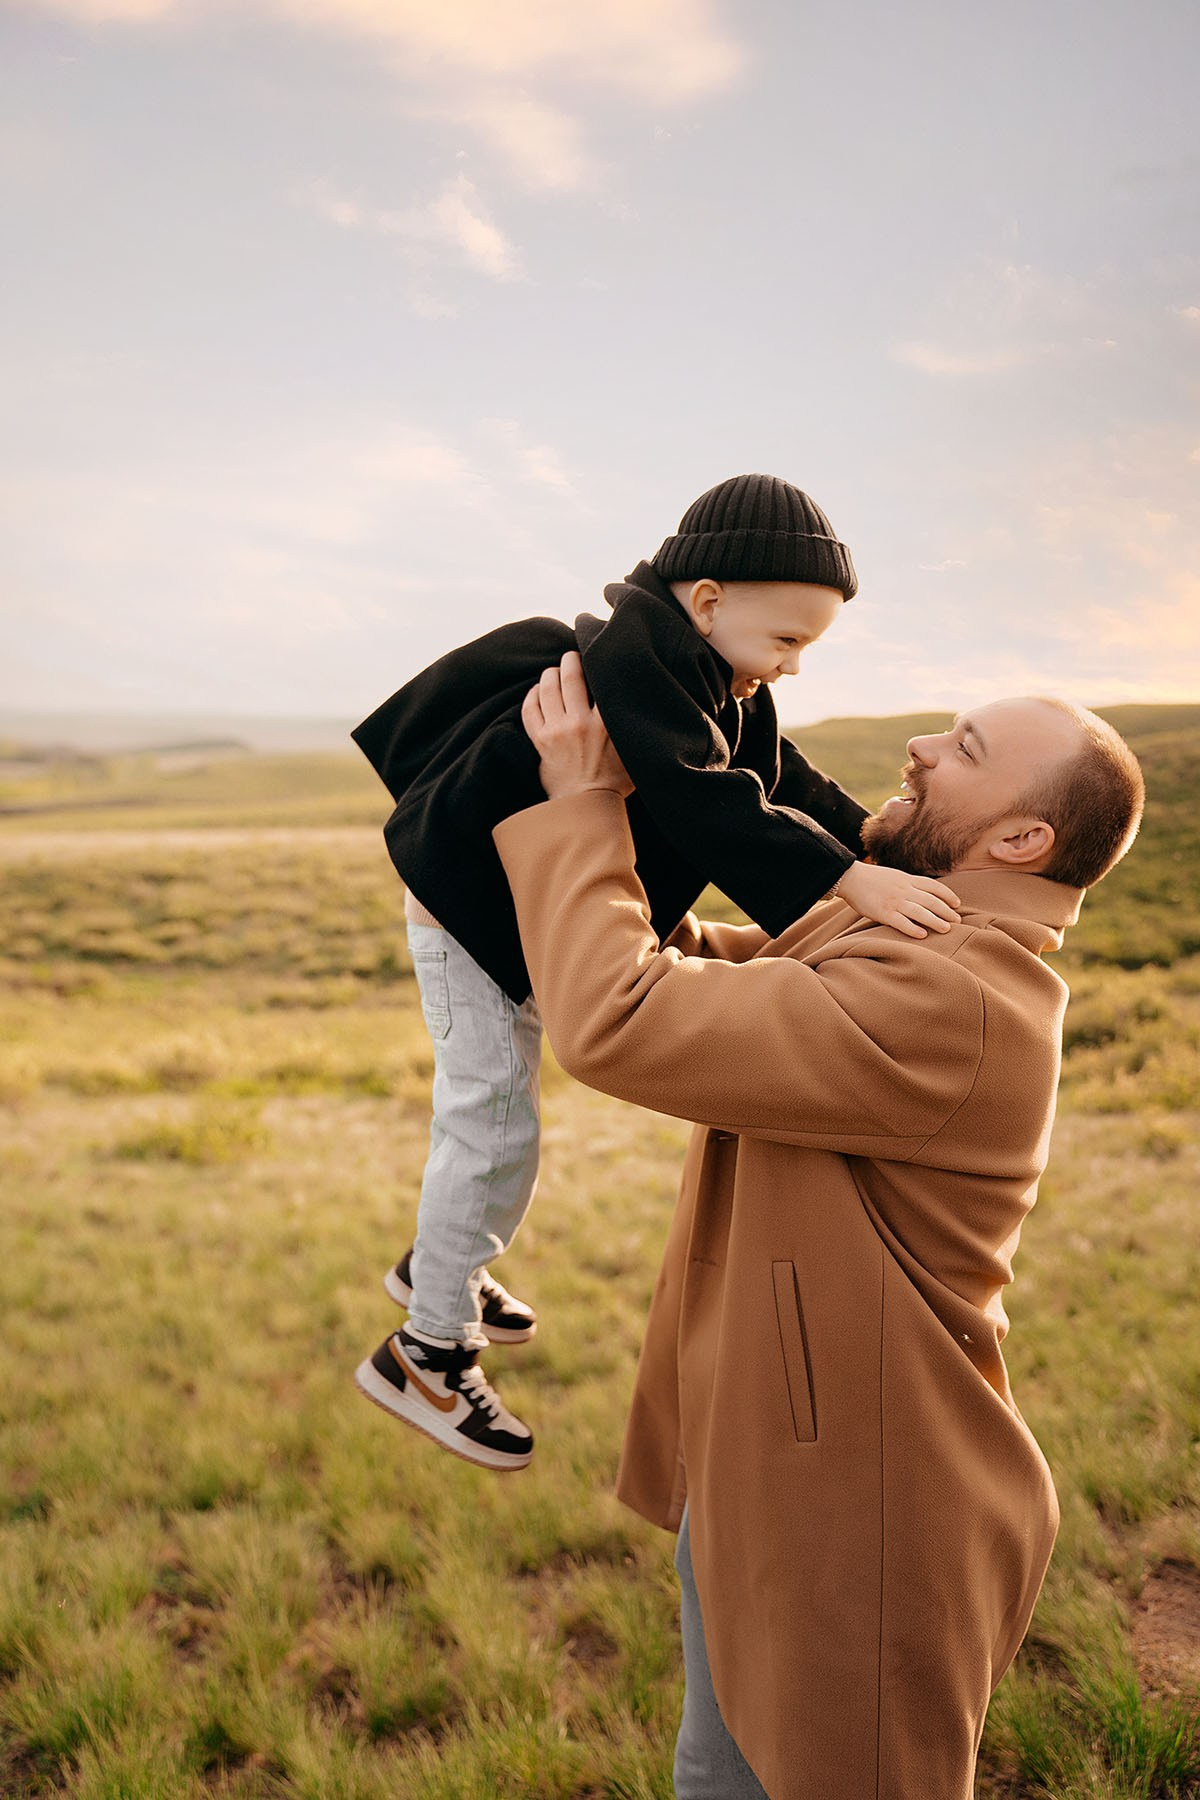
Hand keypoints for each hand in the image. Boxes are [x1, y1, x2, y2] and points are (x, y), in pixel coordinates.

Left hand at [521, 652, 633, 800]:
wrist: (587, 808)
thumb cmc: (614, 783)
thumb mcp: (633, 751)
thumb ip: (630, 727)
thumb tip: (639, 707)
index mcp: (606, 723)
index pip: (601, 681)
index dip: (599, 665)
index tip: (599, 657)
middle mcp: (580, 722)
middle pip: (570, 677)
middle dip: (570, 660)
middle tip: (572, 656)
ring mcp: (557, 731)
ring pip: (548, 689)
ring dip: (550, 674)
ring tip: (554, 670)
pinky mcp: (541, 742)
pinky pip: (530, 710)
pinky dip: (532, 696)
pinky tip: (537, 690)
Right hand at [835, 860, 961, 938]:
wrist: (850, 878)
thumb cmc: (870, 879)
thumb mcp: (893, 876)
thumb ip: (907, 884)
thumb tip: (921, 893)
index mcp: (907, 879)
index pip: (933, 886)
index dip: (947, 895)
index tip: (957, 904)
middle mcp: (904, 890)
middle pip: (931, 900)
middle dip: (946, 911)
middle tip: (958, 921)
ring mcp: (894, 901)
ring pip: (920, 912)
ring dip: (935, 921)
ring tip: (946, 929)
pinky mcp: (883, 913)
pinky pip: (901, 922)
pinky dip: (913, 928)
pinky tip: (923, 935)